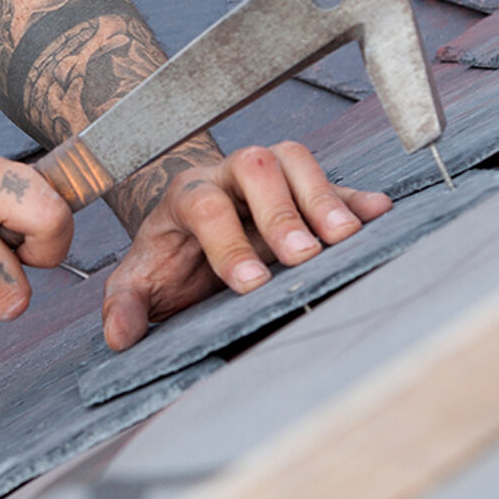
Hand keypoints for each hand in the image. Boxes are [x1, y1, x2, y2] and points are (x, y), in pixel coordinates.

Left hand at [100, 142, 391, 351]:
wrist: (189, 234)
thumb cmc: (168, 259)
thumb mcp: (138, 281)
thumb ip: (125, 304)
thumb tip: (118, 337)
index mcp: (185, 196)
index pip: (204, 205)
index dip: (227, 241)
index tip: (250, 284)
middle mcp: (226, 176)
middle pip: (254, 166)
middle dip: (279, 210)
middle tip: (303, 255)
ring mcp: (268, 178)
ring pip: (294, 160)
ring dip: (321, 196)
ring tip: (344, 237)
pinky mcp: (303, 191)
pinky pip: (334, 183)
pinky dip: (356, 199)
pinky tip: (379, 215)